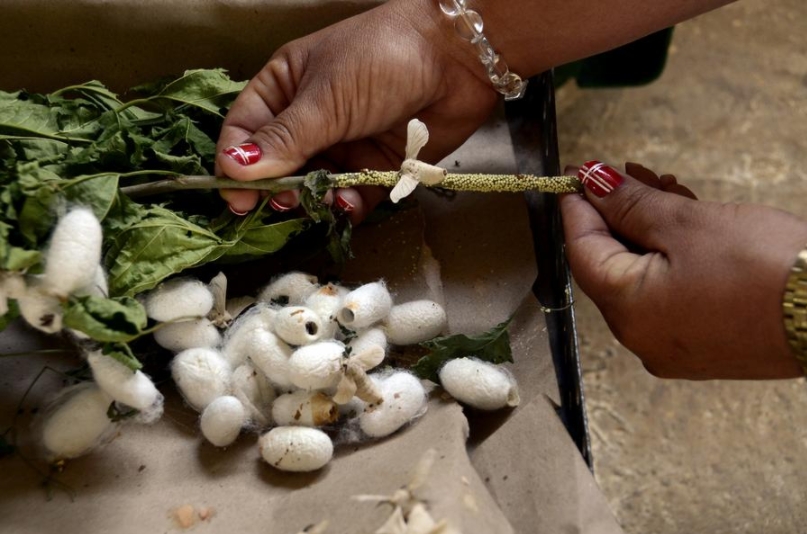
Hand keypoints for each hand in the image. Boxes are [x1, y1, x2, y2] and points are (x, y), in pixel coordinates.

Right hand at [215, 0, 496, 222]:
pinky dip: (348, 206)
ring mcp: (344, 145)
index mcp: (285, 88)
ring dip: (314, 200)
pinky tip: (349, 204)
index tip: (235, 197)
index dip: (236, 165)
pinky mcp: (376, 168)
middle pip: (278, 167)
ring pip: (314, 187)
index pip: (245, 131)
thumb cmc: (382, 57)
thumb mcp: (325, 97)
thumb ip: (284, 139)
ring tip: (322, 200)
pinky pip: (352, 198)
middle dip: (278, 188)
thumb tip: (234, 170)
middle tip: (285, 201)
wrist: (456, 58)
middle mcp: (310, 120)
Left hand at [560, 161, 806, 378]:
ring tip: (662, 187)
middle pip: (612, 265)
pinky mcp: (705, 344)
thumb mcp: (686, 224)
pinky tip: (685, 223)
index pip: (582, 253)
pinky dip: (671, 258)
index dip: (577, 209)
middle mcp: (642, 339)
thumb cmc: (763, 267)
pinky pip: (670, 294)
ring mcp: (675, 346)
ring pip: (643, 277)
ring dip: (648, 231)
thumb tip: (593, 184)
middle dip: (618, 215)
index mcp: (627, 313)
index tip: (575, 174)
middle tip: (626, 173)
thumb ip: (631, 205)